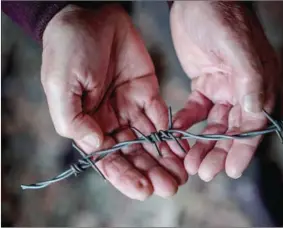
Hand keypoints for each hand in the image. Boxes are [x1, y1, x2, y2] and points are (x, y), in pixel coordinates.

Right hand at [41, 4, 187, 199]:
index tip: (144, 190)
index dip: (125, 176)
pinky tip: (181, 150)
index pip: (107, 158)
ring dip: (164, 159)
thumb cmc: (68, 49)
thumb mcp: (61, 85)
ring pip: (150, 140)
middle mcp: (110, 120)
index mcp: (87, 123)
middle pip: (133, 153)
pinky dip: (170, 134)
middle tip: (170, 186)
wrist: (91, 16)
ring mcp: (130, 107)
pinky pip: (160, 117)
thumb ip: (74, 119)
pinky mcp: (147, 92)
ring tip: (180, 175)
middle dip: (151, 171)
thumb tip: (95, 147)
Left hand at [170, 2, 279, 180]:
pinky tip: (175, 133)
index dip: (243, 149)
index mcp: (259, 83)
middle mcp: (243, 90)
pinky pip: (195, 111)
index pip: (254, 123)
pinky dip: (187, 123)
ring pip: (214, 126)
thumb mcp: (237, 45)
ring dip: (202, 144)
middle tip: (203, 171)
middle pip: (233, 130)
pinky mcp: (203, 85)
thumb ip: (250, 78)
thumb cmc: (221, 16)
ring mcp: (223, 89)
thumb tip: (257, 109)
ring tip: (189, 161)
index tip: (232, 171)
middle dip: (219, 152)